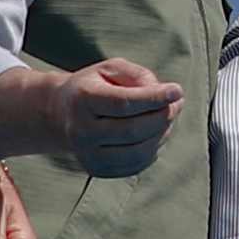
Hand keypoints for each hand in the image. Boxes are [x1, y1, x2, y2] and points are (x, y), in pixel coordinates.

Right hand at [0, 58, 178, 173]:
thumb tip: (165, 96)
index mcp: (81, 100)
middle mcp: (81, 131)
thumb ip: (138, 76)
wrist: (60, 115)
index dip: (154, 98)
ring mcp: (87, 155)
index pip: (123, 103)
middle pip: (133, 130)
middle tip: (175, 103)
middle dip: (162, 116)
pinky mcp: (97, 170)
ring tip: (166, 117)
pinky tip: (153, 134)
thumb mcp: (110, 69)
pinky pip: (136, 165)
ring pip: (138, 151)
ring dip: (162, 134)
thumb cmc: (92, 87)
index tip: (177, 90)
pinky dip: (152, 149)